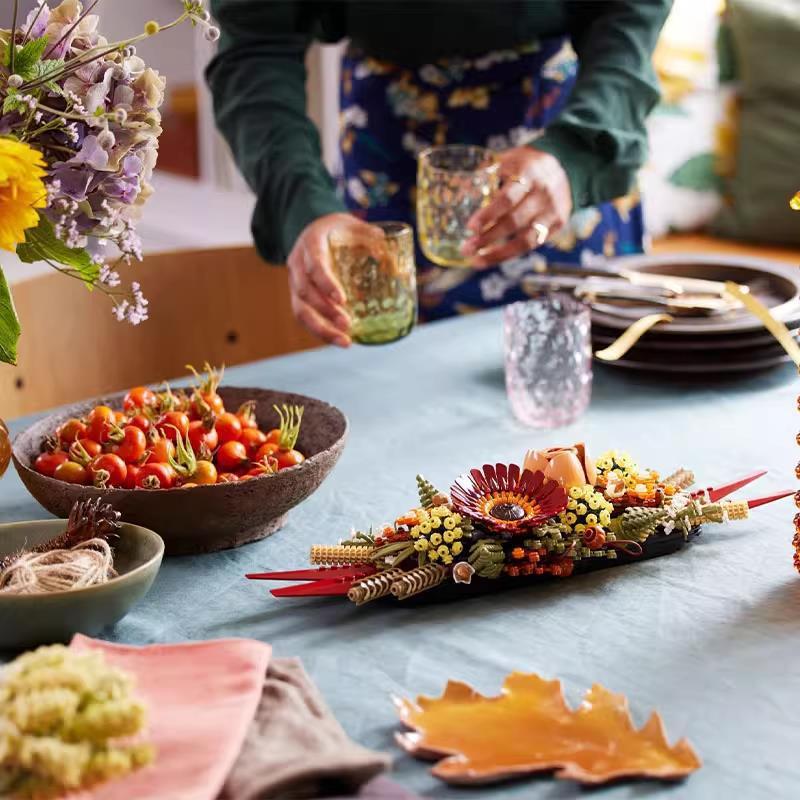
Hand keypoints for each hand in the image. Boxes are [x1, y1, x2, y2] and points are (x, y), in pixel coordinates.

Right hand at [287, 213, 376, 346]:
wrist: (314, 231)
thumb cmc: (336, 229)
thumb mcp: (351, 224)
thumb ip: (368, 233)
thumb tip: (386, 243)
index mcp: (310, 243)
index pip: (314, 265)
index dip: (326, 284)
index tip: (342, 300)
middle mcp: (297, 263)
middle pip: (305, 292)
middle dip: (326, 311)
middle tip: (347, 324)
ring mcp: (295, 282)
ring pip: (300, 310)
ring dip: (321, 329)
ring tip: (345, 342)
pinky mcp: (298, 296)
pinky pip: (304, 317)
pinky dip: (320, 331)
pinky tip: (339, 340)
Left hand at [461, 147, 572, 267]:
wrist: (568, 166)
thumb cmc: (528, 165)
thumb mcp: (511, 159)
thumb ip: (487, 172)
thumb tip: (456, 188)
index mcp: (530, 174)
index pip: (508, 198)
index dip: (489, 214)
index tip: (471, 227)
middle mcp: (543, 194)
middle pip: (514, 222)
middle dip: (488, 238)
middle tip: (466, 248)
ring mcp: (552, 212)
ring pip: (525, 240)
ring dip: (498, 254)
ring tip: (476, 261)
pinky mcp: (557, 225)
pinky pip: (531, 244)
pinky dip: (510, 253)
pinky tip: (492, 258)